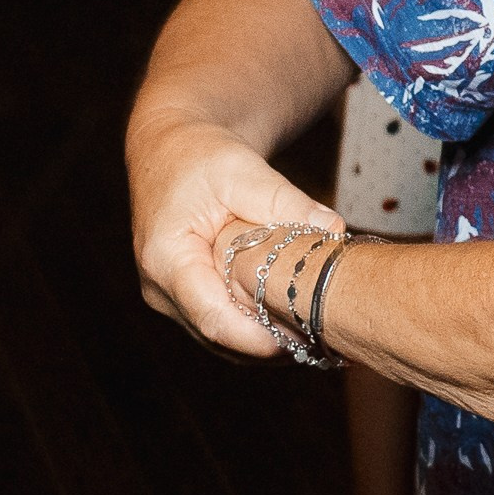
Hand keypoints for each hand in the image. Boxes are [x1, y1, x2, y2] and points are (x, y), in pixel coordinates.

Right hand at [129, 108, 341, 358]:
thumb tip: (332, 228)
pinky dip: (258, 328)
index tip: (308, 335)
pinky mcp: (187, 299)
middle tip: (330, 334)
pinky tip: (298, 318)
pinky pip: (225, 326)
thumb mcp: (241, 170)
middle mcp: (161, 290)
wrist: (171, 152)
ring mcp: (171, 299)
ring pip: (224, 340)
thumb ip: (284, 201)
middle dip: (275, 342)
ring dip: (270, 340)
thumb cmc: (199, 157)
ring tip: (320, 328)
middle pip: (222, 337)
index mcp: (167, 261)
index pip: (215, 319)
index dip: (263, 338)